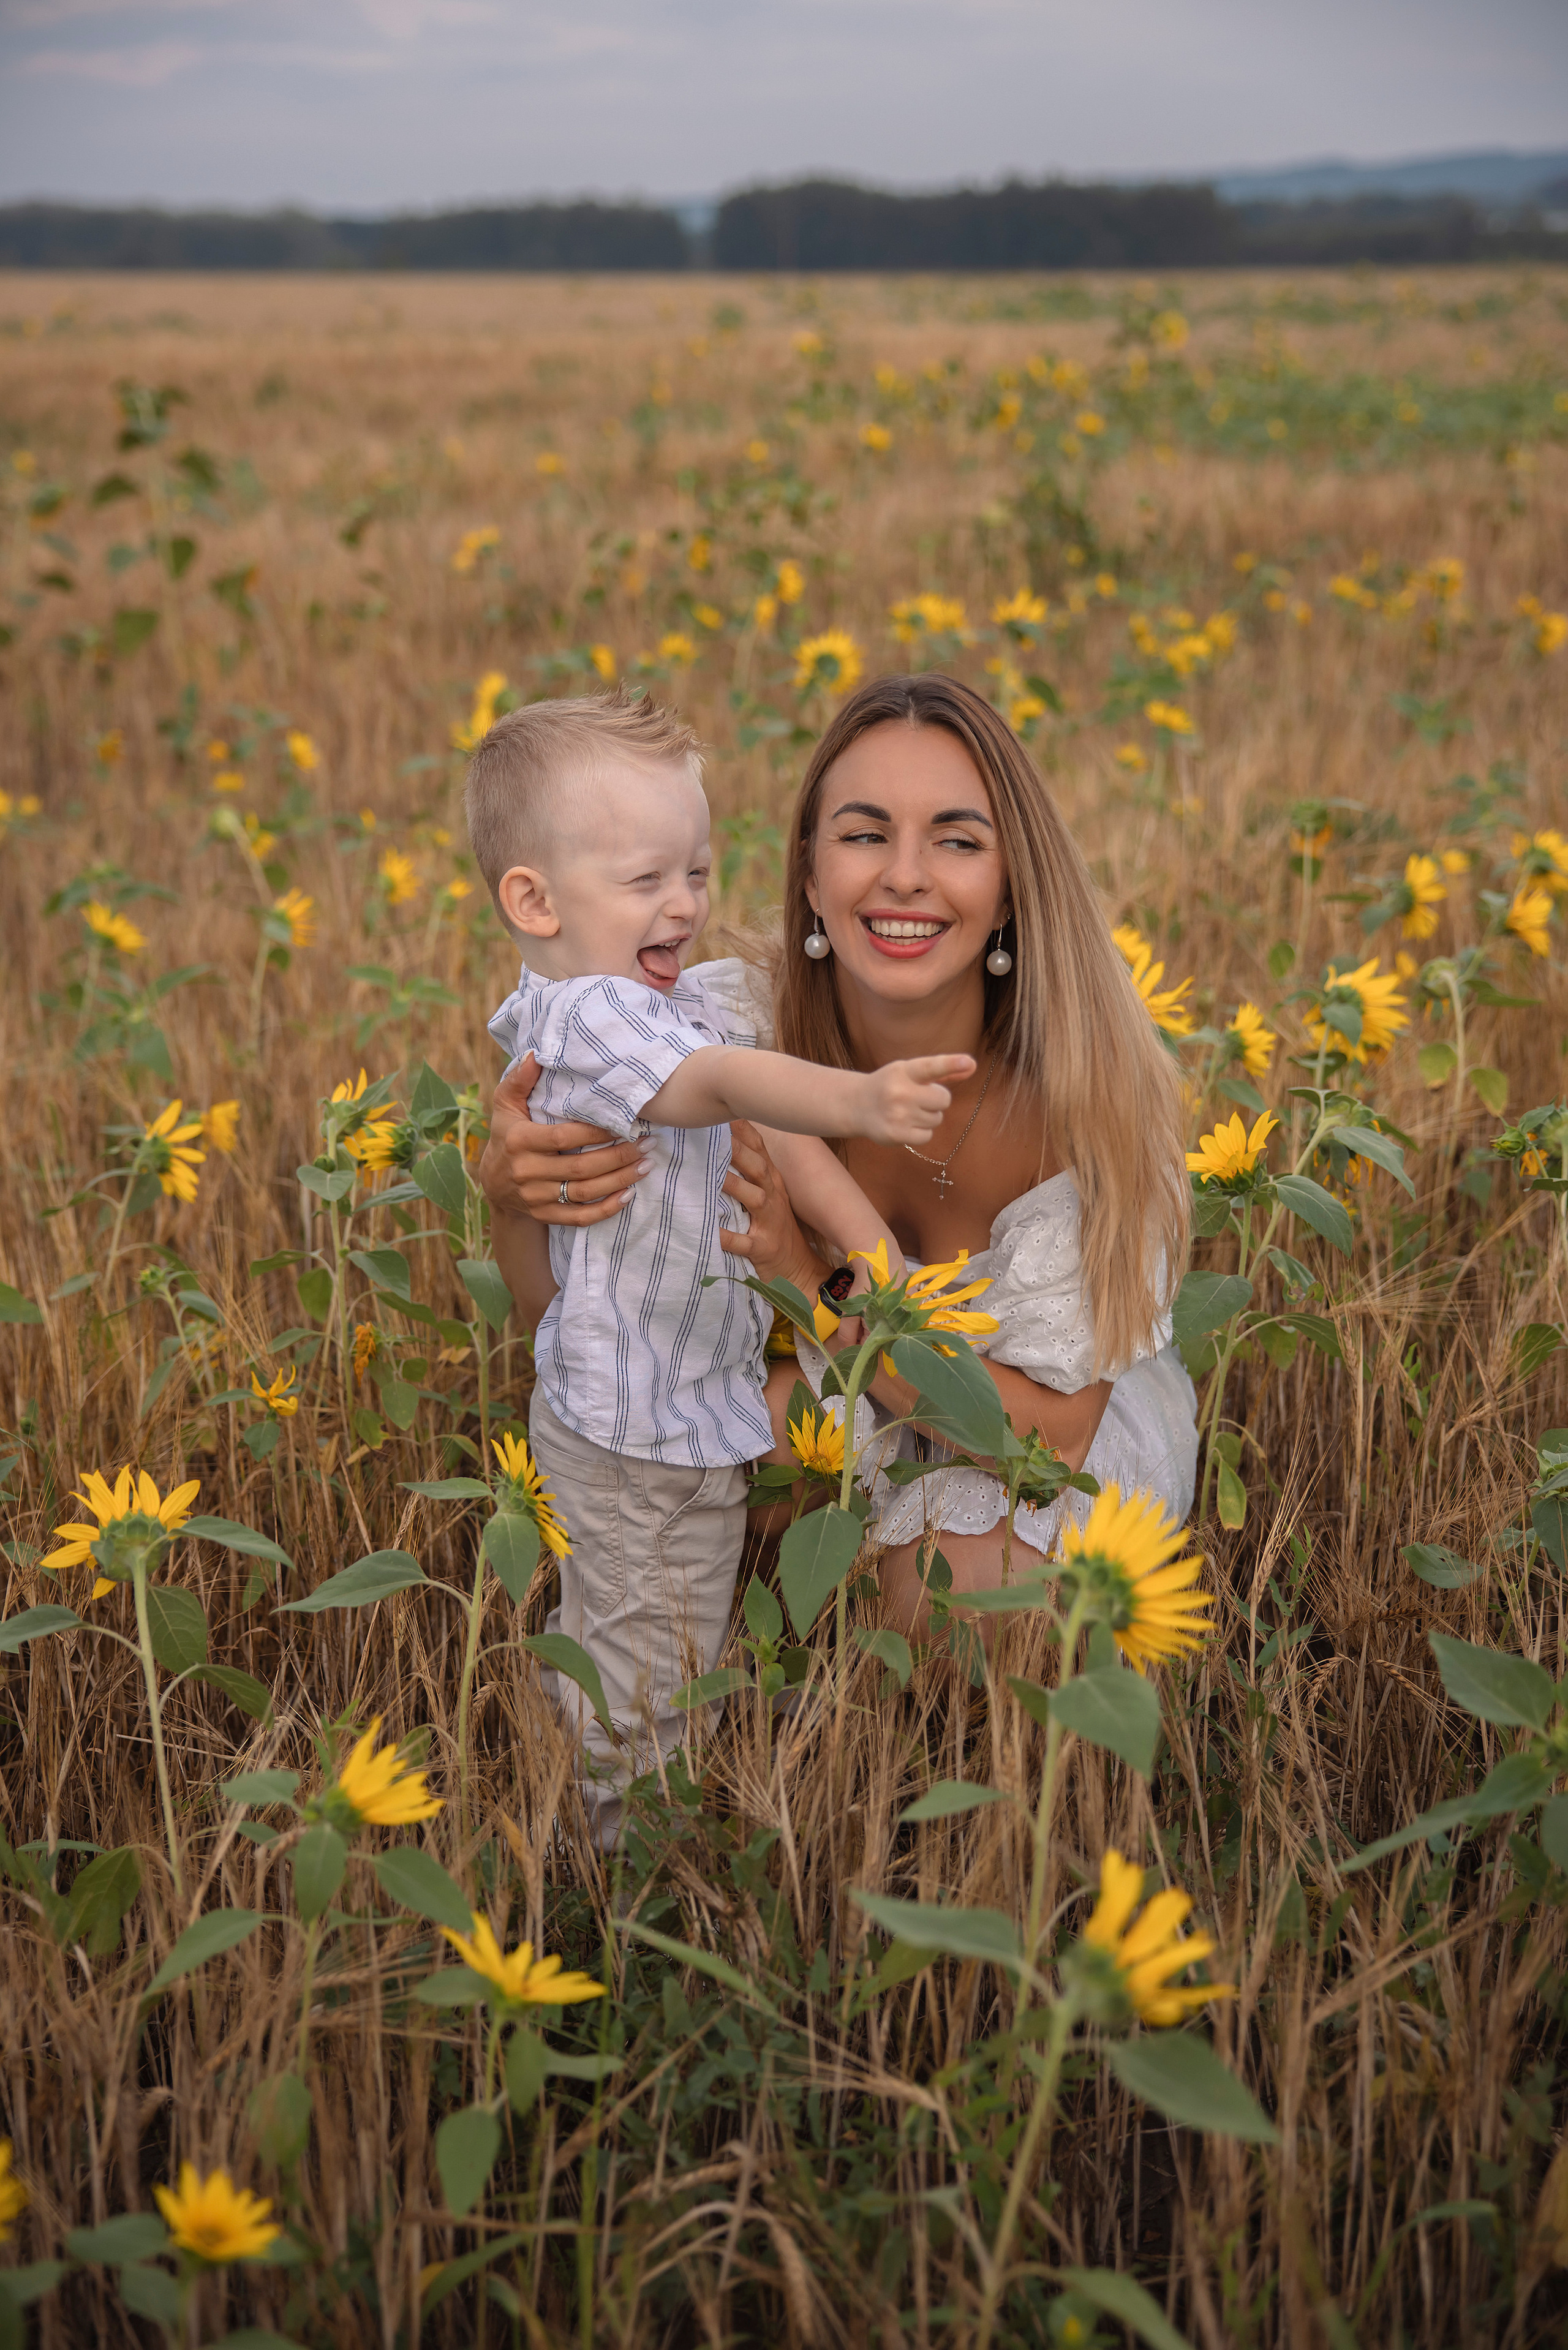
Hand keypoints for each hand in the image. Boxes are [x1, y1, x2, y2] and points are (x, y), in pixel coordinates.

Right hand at [478, 1054, 649, 1227]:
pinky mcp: (544, 1216)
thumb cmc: (508, 1135)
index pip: (563, 1137)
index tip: (623, 1123)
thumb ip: (519, 1080)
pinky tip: (628, 1196)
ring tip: (644, 1166)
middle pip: (580, 1168)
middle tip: (646, 1144)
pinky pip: (579, 1218)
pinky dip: (606, 1209)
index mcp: (519, 1141)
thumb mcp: (505, 1105)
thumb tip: (535, 1055)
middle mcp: (526, 1172)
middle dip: (618, 1156)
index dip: (595, 1132)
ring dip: (619, 1181)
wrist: (494, 1184)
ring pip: (584, 1193)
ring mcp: (535, 1197)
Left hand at [719, 1121, 824, 1292]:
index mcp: (771, 1181)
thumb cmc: (774, 1226)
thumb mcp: (767, 1193)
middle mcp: (772, 1196)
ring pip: (752, 1198)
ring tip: (709, 1174)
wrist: (798, 1270)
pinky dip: (726, 1237)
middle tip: (710, 1132)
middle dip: (736, 1149)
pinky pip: (742, 1242)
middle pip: (757, 1167)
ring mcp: (770, 1222)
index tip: (723, 1107)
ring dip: (732, 1184)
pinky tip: (710, 1232)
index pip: (758, 1148)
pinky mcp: (763, 1248)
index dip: (742, 1129)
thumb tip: (720, 1138)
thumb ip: (748, 1168)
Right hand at [859, 1054, 975, 1146]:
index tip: (969, 1062)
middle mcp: (899, 1091)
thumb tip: (972, 1065)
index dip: (952, 1064)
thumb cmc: (892, 1085)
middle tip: (919, 1098)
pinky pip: (928, 1136)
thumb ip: (942, 1070)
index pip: (931, 1066)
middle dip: (937, 1100)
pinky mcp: (896, 1134)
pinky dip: (920, 1132)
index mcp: (904, 1071)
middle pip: (944, 1100)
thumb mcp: (911, 1072)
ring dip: (927, 1117)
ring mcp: (897, 1114)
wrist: (857, 1105)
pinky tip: (905, 1124)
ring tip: (907, 1111)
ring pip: (936, 1119)